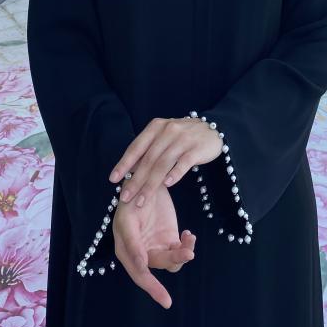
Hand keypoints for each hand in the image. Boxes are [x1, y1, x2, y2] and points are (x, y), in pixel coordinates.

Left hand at [108, 117, 222, 209]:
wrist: (213, 129)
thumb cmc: (183, 136)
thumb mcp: (164, 136)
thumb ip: (149, 150)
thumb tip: (128, 171)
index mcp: (156, 127)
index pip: (136, 147)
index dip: (124, 164)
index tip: (113, 180)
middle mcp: (168, 131)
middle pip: (148, 159)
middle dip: (135, 180)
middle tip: (125, 197)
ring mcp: (183, 139)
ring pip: (163, 164)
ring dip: (151, 184)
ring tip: (142, 200)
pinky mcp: (197, 148)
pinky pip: (184, 163)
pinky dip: (175, 174)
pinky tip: (167, 185)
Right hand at [112, 183, 195, 309]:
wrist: (146, 180)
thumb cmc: (130, 198)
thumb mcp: (127, 219)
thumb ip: (132, 243)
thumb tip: (141, 265)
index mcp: (126, 250)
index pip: (139, 273)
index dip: (151, 286)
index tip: (165, 298)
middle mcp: (141, 253)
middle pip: (159, 266)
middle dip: (174, 260)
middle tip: (188, 254)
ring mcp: (156, 247)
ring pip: (172, 262)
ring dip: (183, 253)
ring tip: (189, 238)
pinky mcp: (170, 240)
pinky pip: (181, 251)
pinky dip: (188, 245)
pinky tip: (189, 234)